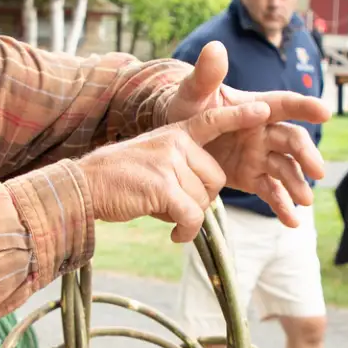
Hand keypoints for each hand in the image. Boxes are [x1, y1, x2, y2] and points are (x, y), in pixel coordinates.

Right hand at [80, 101, 274, 243]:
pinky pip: (192, 216)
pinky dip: (186, 231)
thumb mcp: (152, 161)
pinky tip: (174, 236)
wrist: (83, 187)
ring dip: (188, 217)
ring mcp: (169, 163)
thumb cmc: (118, 180)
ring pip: (203, 201)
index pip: (212, 120)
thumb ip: (180, 167)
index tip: (264, 111)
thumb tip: (203, 196)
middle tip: (174, 205)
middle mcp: (175, 143)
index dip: (239, 117)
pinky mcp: (163, 186)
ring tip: (164, 215)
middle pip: (215, 179)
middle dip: (201, 200)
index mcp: (174, 133)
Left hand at [162, 41, 330, 224]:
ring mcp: (261, 156)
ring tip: (305, 202)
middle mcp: (264, 131)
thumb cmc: (186, 109)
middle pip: (292, 141)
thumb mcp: (192, 94)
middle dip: (306, 155)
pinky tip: (291, 221)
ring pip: (286, 169)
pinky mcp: (253, 177)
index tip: (325, 112)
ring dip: (298, 184)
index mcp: (255, 107)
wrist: (175, 140)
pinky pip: (272, 192)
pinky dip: (282, 206)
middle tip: (316, 171)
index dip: (305, 107)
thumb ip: (205, 75)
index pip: (284, 104)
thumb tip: (215, 48)